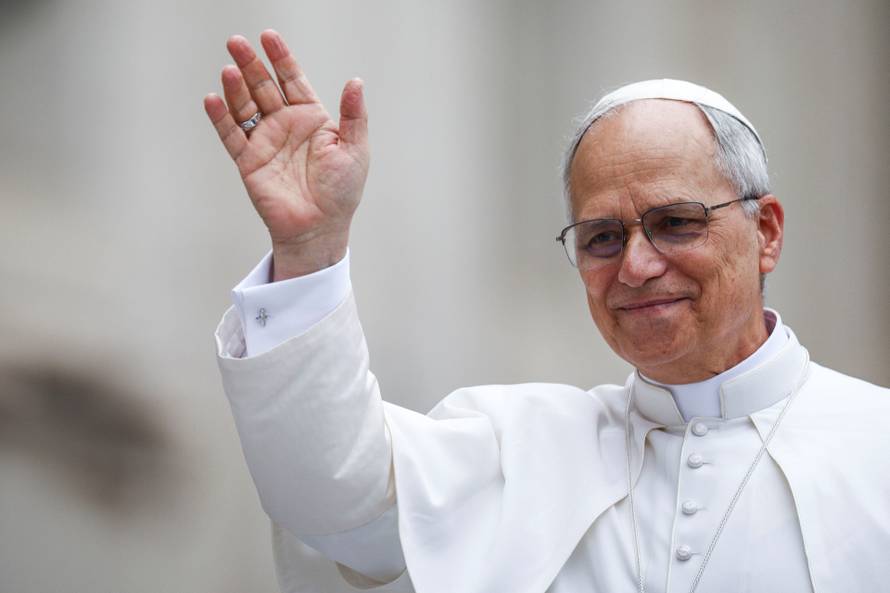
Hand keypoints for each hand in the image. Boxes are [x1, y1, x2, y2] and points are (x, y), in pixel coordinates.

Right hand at [204, 30, 368, 279]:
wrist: (321, 228)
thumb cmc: (341, 192)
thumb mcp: (355, 149)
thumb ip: (354, 115)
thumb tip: (356, 80)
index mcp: (311, 118)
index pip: (292, 79)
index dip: (281, 58)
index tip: (269, 37)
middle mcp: (285, 125)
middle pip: (263, 87)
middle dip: (251, 64)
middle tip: (237, 42)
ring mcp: (265, 142)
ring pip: (245, 107)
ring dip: (235, 87)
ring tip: (229, 70)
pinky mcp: (249, 162)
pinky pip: (231, 136)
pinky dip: (221, 118)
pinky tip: (213, 99)